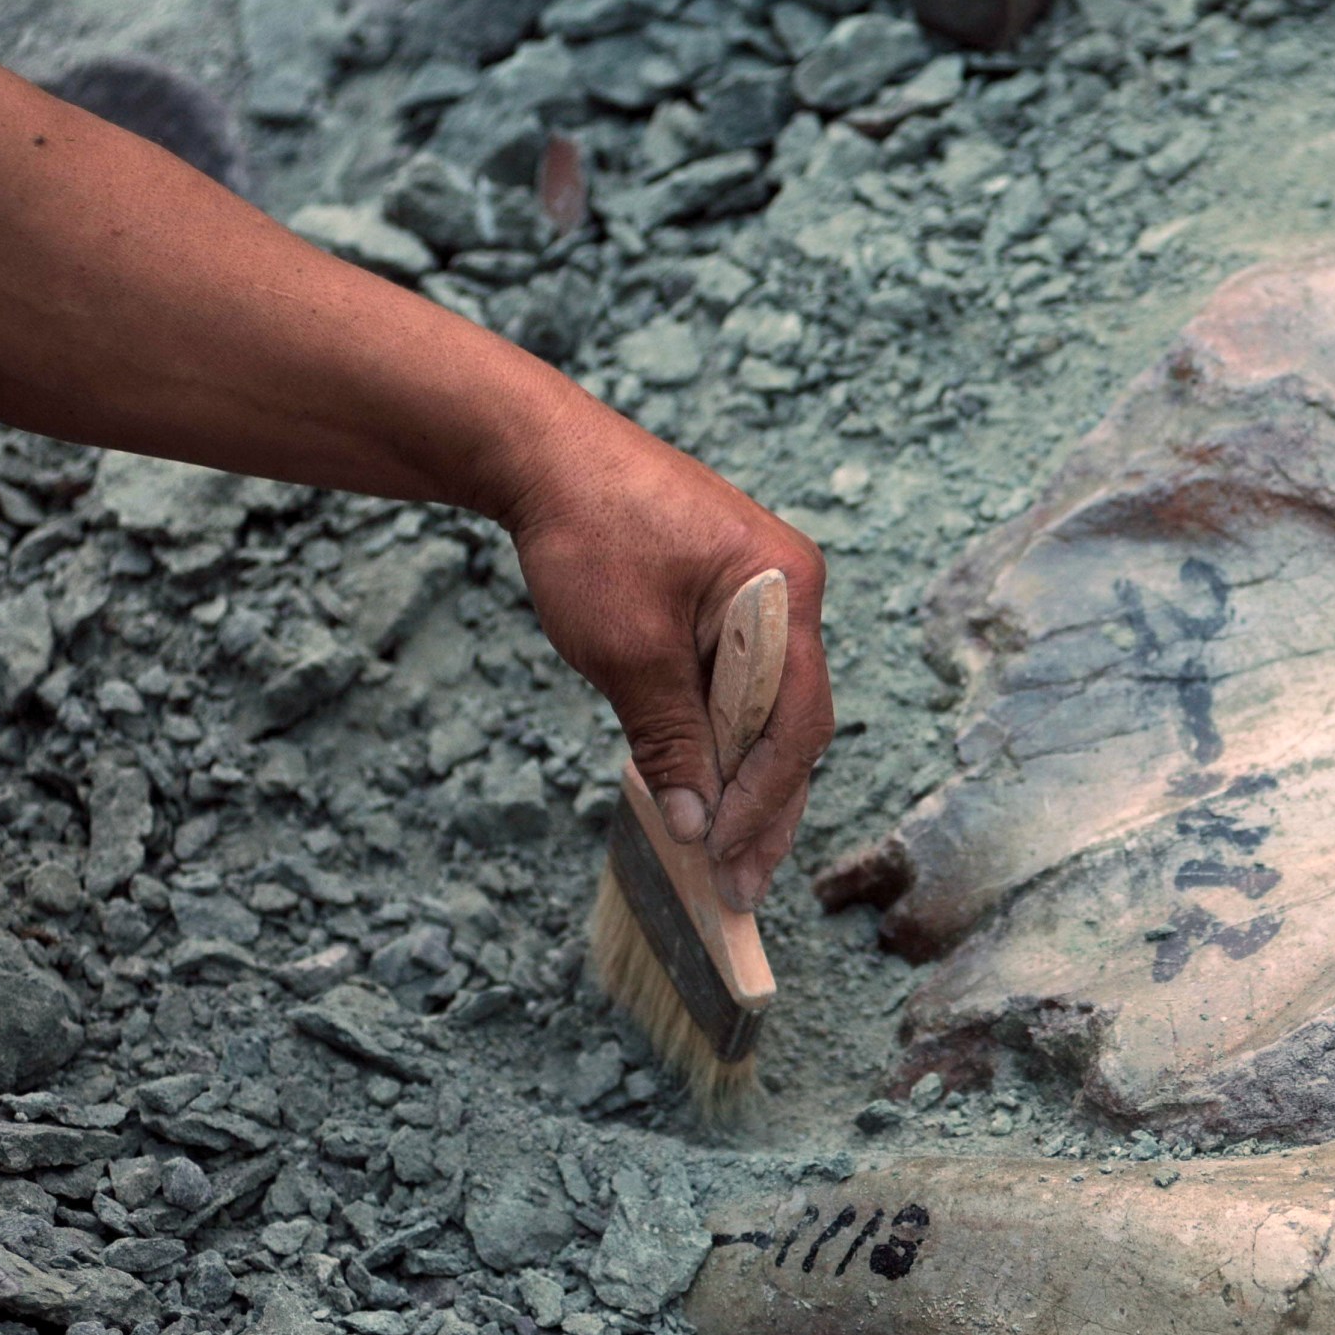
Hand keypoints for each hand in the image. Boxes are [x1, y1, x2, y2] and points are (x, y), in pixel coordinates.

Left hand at [494, 399, 832, 911]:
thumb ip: (670, 740)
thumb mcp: (628, 650)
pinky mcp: (724, 598)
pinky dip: (717, 736)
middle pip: (791, 720)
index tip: (725, 859)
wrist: (537, 451)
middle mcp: (790, 591)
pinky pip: (735, 681)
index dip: (763, 799)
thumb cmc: (588, 531)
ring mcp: (760, 593)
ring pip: (762, 706)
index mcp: (787, 590)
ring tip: (721, 852)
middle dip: (763, 807)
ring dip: (739, 777)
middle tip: (738, 883)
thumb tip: (696, 826)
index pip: (797, 719)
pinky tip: (699, 783)